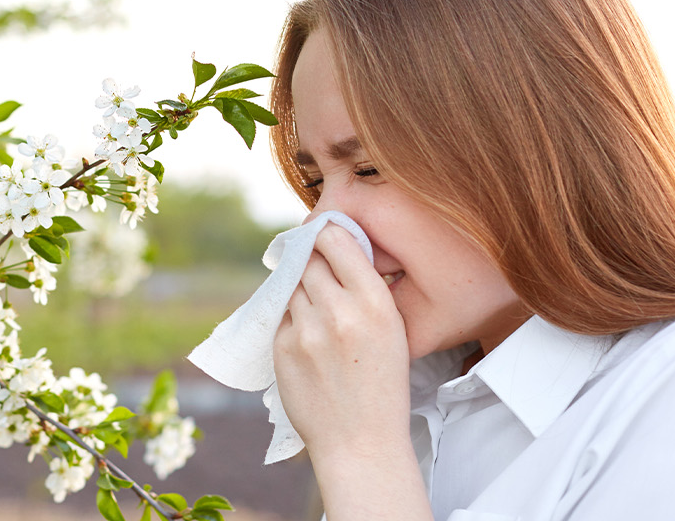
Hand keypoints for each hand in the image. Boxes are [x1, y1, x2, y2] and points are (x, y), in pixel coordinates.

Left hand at [273, 224, 413, 460]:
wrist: (360, 442)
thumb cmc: (381, 386)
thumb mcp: (393, 331)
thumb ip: (366, 291)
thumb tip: (335, 251)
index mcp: (375, 303)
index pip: (337, 241)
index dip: (325, 233)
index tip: (322, 234)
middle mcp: (339, 311)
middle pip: (309, 260)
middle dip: (311, 261)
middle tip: (316, 271)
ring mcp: (306, 330)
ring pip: (292, 286)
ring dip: (299, 290)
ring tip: (317, 313)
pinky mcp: (282, 347)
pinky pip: (281, 316)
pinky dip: (291, 319)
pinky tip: (308, 339)